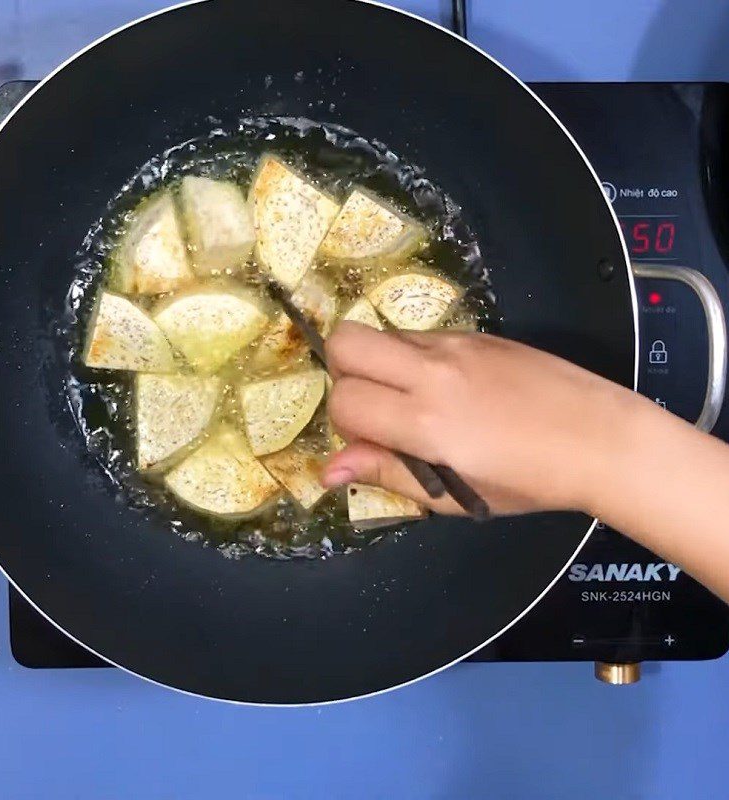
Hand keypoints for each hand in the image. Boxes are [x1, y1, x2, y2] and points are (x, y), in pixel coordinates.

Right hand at [322, 321, 649, 515]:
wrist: (599, 438)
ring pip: (382, 334)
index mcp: (426, 422)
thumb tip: (328, 470)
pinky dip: (415, 358)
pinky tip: (452, 387)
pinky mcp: (477, 333)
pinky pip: (422, 336)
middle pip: (346, 341)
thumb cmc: (529, 482)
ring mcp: (456, 346)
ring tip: (414, 398)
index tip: (371, 441)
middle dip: (342, 372)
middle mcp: (432, 372)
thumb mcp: (455, 495)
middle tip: (374, 405)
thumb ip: (387, 474)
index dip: (344, 425)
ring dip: (379, 363)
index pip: (344, 401)